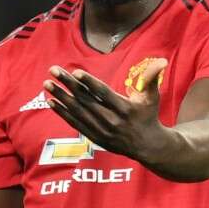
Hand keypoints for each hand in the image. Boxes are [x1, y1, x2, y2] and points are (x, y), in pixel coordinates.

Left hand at [43, 59, 168, 161]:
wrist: (148, 147)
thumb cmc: (148, 115)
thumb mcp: (152, 97)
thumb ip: (151, 78)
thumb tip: (161, 61)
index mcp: (126, 110)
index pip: (104, 95)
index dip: (89, 83)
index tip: (75, 72)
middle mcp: (112, 122)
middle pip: (86, 101)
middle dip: (68, 85)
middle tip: (53, 70)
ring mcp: (101, 131)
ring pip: (77, 112)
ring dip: (61, 97)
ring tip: (47, 84)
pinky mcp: (95, 138)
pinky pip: (75, 124)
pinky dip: (62, 113)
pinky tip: (51, 101)